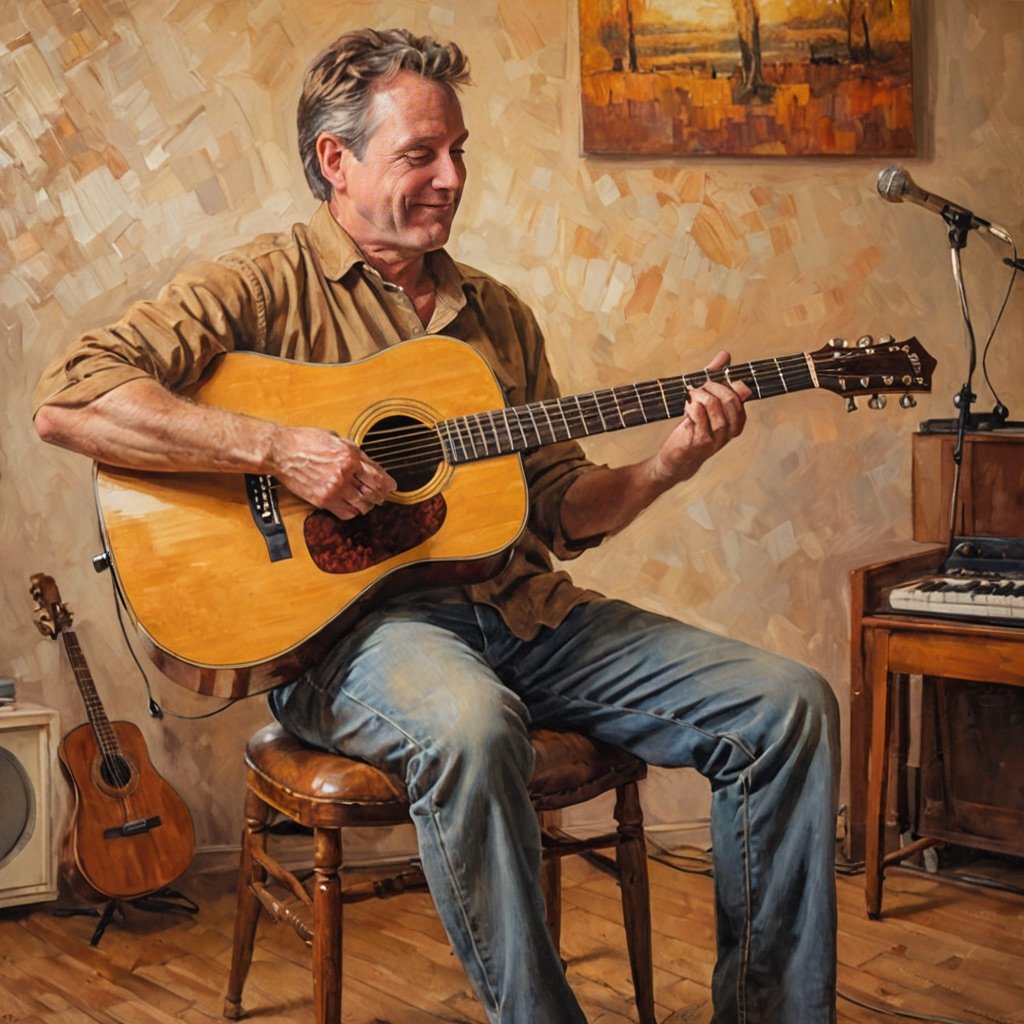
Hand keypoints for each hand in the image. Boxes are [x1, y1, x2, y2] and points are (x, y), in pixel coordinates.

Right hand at [270, 426, 395, 519]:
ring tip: (367, 503)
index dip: (388, 483)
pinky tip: (352, 508)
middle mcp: (344, 473)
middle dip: (380, 496)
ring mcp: (334, 488)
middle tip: (382, 496)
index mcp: (349, 455)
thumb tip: (370, 465)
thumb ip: (354, 452)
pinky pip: (345, 513)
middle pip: (373, 492)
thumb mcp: (336, 438)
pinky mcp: (322, 500)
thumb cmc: (304, 440)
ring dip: (367, 505)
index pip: (377, 475)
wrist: (280, 451)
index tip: (392, 486)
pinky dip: (352, 513)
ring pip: (361, 505)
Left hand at [649, 350, 750, 485]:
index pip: (741, 393)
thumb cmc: (693, 428)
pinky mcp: (699, 442)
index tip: (709, 382)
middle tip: (697, 388)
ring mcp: (716, 438)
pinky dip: (690, 406)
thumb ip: (716, 378)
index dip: (724, 382)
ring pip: (713, 405)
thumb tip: (725, 355)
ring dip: (698, 395)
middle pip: (728, 398)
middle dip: (710, 387)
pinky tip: (685, 407)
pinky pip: (698, 415)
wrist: (677, 459)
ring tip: (689, 397)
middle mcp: (730, 430)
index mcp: (737, 420)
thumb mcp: (706, 402)